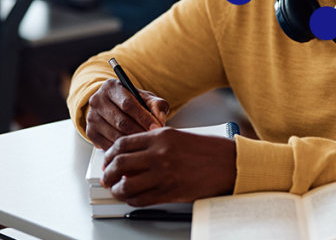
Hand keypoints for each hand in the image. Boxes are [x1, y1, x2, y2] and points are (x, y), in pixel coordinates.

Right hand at [86, 78, 169, 149]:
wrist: (112, 106)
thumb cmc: (131, 102)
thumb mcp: (145, 98)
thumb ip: (156, 105)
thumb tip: (159, 120)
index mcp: (111, 87)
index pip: (128, 104)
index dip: (144, 117)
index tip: (156, 128)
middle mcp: (97, 100)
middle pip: (120, 121)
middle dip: (139, 132)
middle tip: (153, 139)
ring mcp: (92, 117)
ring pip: (114, 135)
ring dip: (132, 142)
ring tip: (146, 145)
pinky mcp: (90, 132)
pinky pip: (108, 145)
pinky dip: (122, 150)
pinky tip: (133, 149)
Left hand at [102, 127, 236, 205]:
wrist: (229, 164)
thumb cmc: (208, 150)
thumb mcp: (177, 136)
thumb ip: (154, 143)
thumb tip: (132, 155)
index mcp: (160, 136)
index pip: (122, 144)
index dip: (109, 154)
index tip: (107, 160)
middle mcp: (159, 154)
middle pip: (119, 163)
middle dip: (107, 172)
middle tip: (106, 177)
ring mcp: (164, 174)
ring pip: (127, 184)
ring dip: (117, 189)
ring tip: (116, 190)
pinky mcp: (170, 191)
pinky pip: (141, 199)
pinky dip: (132, 200)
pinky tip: (132, 197)